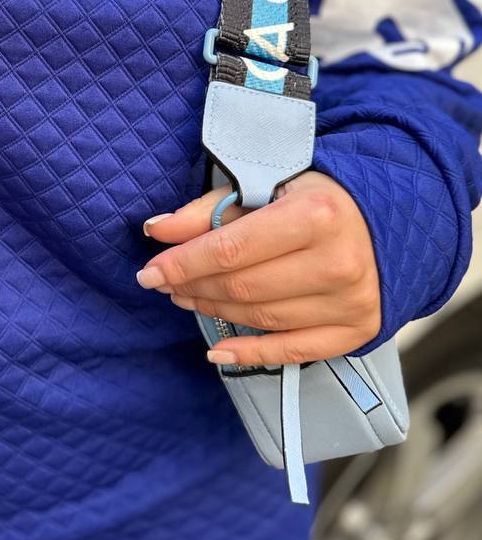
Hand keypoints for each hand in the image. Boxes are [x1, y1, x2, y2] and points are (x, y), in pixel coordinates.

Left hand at [136, 171, 381, 365]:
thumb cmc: (318, 198)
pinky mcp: (358, 330)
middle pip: (243, 286)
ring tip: (188, 298)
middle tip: (166, 284)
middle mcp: (338, 261)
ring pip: (261, 317)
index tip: (148, 273)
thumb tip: (157, 231)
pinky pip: (293, 351)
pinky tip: (217, 350)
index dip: (183, 264)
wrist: (390, 220)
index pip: (231, 249)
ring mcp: (351, 301)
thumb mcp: (267, 186)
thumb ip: (210, 210)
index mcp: (315, 215)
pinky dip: (250, 354)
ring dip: (214, 311)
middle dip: (193, 287)